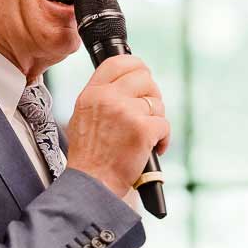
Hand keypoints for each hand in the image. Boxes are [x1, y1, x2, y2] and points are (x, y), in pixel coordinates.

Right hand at [65, 54, 169, 198]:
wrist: (91, 184)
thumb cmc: (89, 157)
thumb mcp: (83, 118)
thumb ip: (101, 98)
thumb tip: (126, 85)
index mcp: (91, 94)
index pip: (118, 62)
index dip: (136, 66)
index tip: (143, 77)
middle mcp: (107, 98)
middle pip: (144, 77)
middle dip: (152, 94)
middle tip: (148, 113)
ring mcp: (126, 112)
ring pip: (156, 103)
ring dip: (157, 120)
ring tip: (146, 138)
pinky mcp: (143, 130)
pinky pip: (165, 124)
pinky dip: (163, 139)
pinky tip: (153, 149)